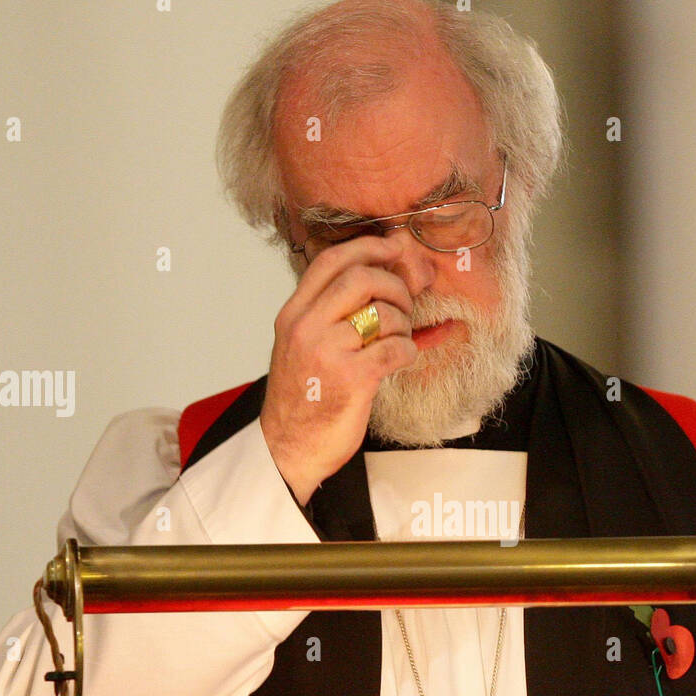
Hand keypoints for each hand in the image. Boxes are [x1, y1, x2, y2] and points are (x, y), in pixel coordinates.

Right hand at [260, 234, 418, 503]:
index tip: (396, 247)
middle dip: (396, 285)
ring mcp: (327, 352)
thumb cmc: (305, 399)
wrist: (288, 449)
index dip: (369, 246)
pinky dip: (407, 352)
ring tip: (397, 341)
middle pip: (362, 277)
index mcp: (294, 314)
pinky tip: (399, 361)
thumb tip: (398, 278)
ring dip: (404, 324)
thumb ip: (340, 312)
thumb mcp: (309, 347)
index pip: (331, 260)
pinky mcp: (351, 379)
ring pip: (384, 313)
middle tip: (405, 306)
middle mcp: (306, 327)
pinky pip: (396, 349)